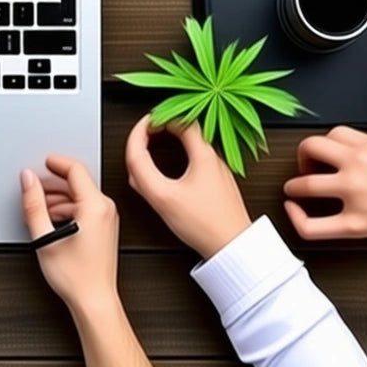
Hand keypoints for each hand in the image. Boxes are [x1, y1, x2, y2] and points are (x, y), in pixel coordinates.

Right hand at [20, 155, 118, 311]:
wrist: (94, 300)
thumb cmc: (76, 277)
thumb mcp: (45, 237)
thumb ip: (33, 204)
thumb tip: (28, 180)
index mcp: (95, 206)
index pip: (75, 169)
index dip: (55, 162)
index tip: (42, 162)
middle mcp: (105, 209)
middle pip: (77, 181)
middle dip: (52, 183)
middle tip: (33, 188)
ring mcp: (107, 218)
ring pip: (80, 195)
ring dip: (58, 197)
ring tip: (39, 209)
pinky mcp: (104, 227)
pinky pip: (85, 207)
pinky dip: (67, 208)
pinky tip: (51, 220)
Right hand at [125, 115, 250, 259]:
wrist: (234, 248)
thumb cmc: (205, 224)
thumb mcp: (163, 197)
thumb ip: (142, 173)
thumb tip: (132, 157)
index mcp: (203, 155)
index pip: (179, 120)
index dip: (157, 119)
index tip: (143, 126)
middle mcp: (214, 159)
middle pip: (185, 132)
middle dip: (161, 131)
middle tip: (145, 136)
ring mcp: (218, 173)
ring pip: (191, 149)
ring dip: (169, 146)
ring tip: (151, 155)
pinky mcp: (219, 187)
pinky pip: (196, 164)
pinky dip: (179, 162)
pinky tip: (169, 179)